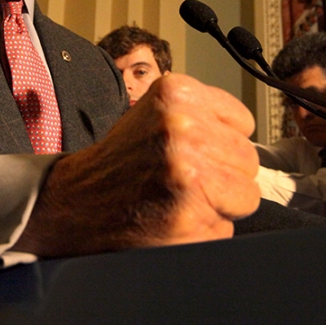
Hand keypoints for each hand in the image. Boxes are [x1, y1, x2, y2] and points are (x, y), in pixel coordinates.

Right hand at [14, 74, 260, 256]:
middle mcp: (183, 128)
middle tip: (184, 179)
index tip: (197, 150)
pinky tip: (175, 219)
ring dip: (220, 203)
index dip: (222, 141)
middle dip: (224, 174)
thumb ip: (203, 114)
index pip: (243, 122)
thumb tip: (250, 137)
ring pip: (247, 195)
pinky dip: (206, 230)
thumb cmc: (121, 161)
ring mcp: (187, 174)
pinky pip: (227, 227)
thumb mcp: (156, 113)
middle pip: (248, 160)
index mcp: (176, 94)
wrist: (76, 203)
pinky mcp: (189, 215)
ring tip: (181, 199)